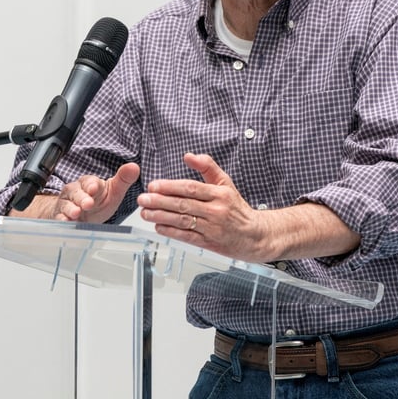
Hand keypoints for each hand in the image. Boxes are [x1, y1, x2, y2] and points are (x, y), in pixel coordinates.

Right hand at [48, 162, 139, 222]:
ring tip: (76, 213)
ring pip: (66, 204)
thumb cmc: (97, 201)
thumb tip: (134, 167)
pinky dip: (61, 219)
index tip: (95, 188)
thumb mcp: (113, 192)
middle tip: (88, 204)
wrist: (81, 215)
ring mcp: (67, 203)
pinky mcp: (61, 215)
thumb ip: (123, 180)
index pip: (90, 182)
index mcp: (90, 183)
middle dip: (82, 198)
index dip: (92, 185)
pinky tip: (64, 222)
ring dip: (71, 209)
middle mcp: (76, 191)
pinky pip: (59, 216)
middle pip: (77, 192)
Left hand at [137, 152, 270, 260]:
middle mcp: (216, 210)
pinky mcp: (210, 243)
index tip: (153, 186)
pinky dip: (171, 232)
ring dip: (161, 217)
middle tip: (143, 199)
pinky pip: (187, 236)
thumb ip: (207, 167)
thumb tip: (189, 156)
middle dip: (160, 202)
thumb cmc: (237, 208)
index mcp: (220, 194)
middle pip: (184, 205)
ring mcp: (213, 228)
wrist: (254, 235)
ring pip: (183, 221)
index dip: (170, 187)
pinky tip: (158, 226)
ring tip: (145, 213)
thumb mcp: (226, 183)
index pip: (191, 188)